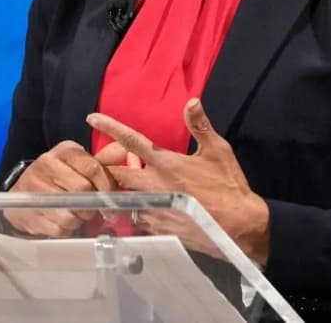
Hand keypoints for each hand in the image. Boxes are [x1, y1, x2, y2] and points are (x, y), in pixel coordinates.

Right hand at [4, 140, 124, 236]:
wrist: (25, 192)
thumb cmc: (61, 177)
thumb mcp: (80, 164)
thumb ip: (104, 160)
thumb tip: (125, 151)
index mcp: (64, 151)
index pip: (93, 167)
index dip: (107, 186)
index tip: (113, 200)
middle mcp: (46, 164)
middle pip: (83, 190)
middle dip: (92, 205)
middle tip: (93, 210)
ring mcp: (34, 187)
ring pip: (70, 212)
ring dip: (79, 219)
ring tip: (77, 214)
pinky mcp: (26, 209)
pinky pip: (58, 227)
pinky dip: (66, 229)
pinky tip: (63, 221)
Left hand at [86, 99, 270, 264]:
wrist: (239, 227)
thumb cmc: (228, 185)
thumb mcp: (218, 151)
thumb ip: (200, 126)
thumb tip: (191, 101)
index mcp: (166, 163)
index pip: (131, 141)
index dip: (110, 128)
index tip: (92, 118)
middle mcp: (154, 186)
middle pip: (116, 174)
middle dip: (110, 167)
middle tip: (112, 162)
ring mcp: (154, 209)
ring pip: (125, 197)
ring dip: (124, 190)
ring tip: (132, 186)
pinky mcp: (158, 228)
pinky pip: (138, 217)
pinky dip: (138, 209)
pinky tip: (150, 207)